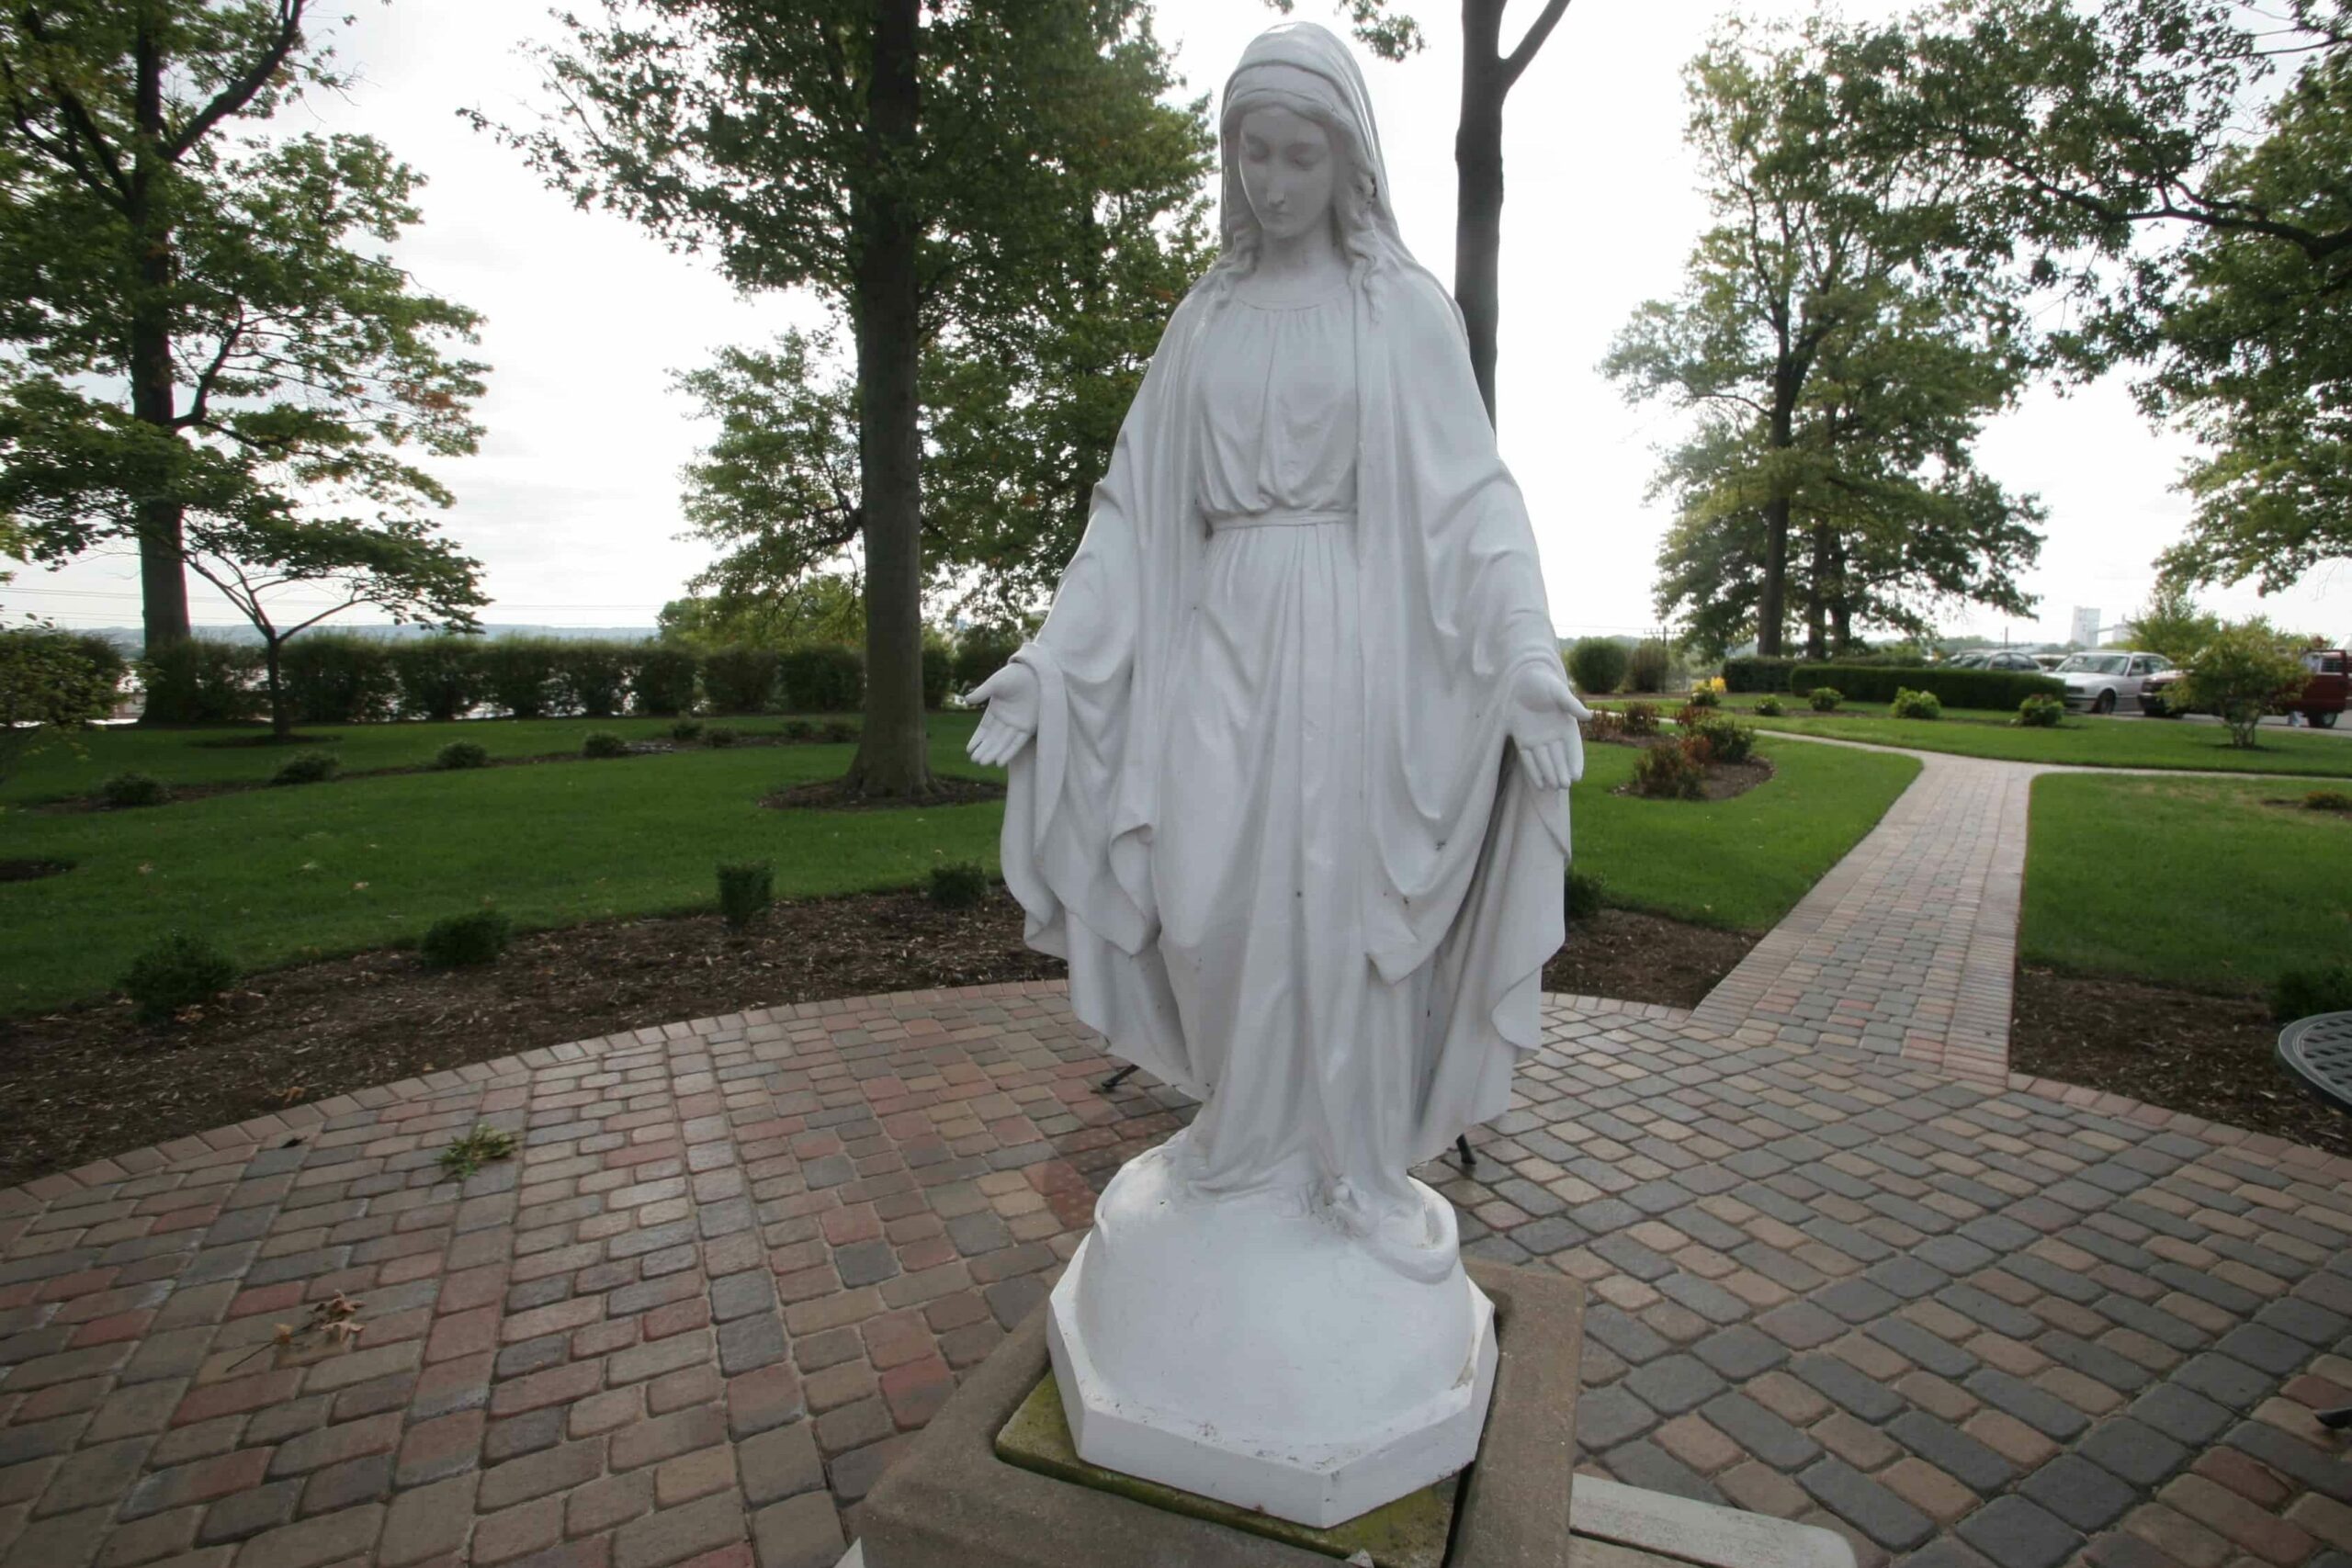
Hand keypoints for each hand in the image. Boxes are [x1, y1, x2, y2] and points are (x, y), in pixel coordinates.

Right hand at [965, 662, 1039, 767]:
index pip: (985, 728)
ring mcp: (1018, 723)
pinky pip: (1018, 742)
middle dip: (984, 749)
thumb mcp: (995, 683)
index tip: (969, 750)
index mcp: (997, 708)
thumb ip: (981, 692)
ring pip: (1004, 742)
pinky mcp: (1030, 726)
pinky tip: (999, 761)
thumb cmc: (1015, 675)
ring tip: (983, 763)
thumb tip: (966, 700)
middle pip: (994, 738)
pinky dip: (1009, 752)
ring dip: (994, 753)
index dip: (977, 739)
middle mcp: (1007, 718)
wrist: (1037, 673)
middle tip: (976, 760)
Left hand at [1508, 662, 1588, 791]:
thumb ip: (1571, 705)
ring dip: (1549, 774)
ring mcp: (1537, 739)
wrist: (1520, 679)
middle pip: (1559, 758)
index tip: (1577, 776)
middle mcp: (1553, 736)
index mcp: (1566, 726)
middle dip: (1561, 772)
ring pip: (1544, 761)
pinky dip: (1533, 771)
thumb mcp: (1558, 692)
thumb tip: (1589, 717)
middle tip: (1564, 785)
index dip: (1575, 762)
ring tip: (1553, 787)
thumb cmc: (1543, 683)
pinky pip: (1528, 759)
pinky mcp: (1522, 739)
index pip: (1573, 748)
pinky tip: (1539, 784)